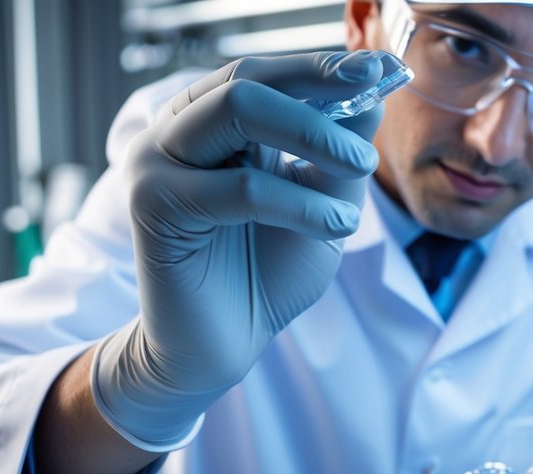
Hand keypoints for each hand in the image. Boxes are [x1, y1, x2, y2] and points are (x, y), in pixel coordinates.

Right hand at [93, 51, 384, 449]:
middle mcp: (175, 133)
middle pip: (246, 78)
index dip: (319, 67)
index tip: (379, 68)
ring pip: (238, 112)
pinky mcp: (153, 206)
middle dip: (319, 91)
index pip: (262, 73)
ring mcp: (156, 164)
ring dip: (314, 135)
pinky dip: (301, 203)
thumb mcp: (322, 207)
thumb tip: (372, 94)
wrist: (225, 347)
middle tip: (373, 109)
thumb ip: (339, 155)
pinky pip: (242, 189)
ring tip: (362, 171)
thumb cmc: (267, 277)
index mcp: (210, 125)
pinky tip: (337, 226)